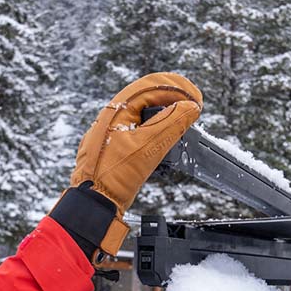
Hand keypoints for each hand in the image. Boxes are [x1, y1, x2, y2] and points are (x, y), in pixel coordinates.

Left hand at [67, 73, 201, 257]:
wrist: (93, 204)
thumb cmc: (114, 176)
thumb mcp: (148, 146)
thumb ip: (171, 123)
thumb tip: (190, 107)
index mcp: (117, 110)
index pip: (151, 86)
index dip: (178, 89)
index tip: (196, 99)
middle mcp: (111, 117)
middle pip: (146, 96)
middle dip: (173, 98)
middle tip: (193, 107)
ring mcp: (110, 132)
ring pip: (142, 113)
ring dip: (164, 113)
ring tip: (183, 120)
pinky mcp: (112, 147)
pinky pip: (137, 129)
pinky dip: (155, 128)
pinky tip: (164, 138)